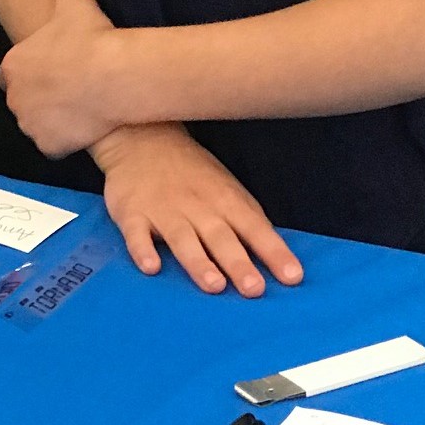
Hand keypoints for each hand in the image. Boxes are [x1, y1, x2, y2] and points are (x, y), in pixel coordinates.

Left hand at [0, 0, 120, 156]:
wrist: (112, 77)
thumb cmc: (90, 39)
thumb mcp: (73, 0)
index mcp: (13, 65)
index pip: (13, 73)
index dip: (34, 72)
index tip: (55, 69)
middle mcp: (14, 97)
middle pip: (24, 100)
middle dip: (41, 97)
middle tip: (71, 89)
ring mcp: (30, 123)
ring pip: (37, 123)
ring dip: (51, 119)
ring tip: (79, 108)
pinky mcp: (48, 145)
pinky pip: (53, 145)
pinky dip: (64, 140)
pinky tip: (84, 126)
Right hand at [92, 123, 302, 297]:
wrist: (142, 135)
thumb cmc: (193, 173)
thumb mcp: (226, 187)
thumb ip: (248, 221)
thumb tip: (278, 259)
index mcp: (225, 199)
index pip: (254, 228)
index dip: (273, 252)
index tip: (293, 278)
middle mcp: (197, 205)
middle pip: (220, 237)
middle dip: (238, 263)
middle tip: (254, 289)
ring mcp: (163, 209)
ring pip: (182, 238)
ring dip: (198, 261)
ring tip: (213, 285)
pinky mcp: (132, 212)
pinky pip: (136, 232)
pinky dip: (142, 249)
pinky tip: (151, 267)